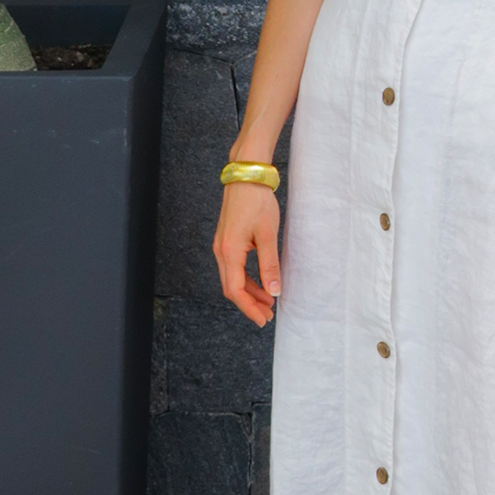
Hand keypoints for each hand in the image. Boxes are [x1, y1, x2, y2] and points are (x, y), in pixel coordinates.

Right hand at [213, 183, 281, 327]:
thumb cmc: (257, 201)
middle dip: (250, 304)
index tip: (263, 319)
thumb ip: (270, 265)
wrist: (246, 176)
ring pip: (233, 278)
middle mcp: (221, 251)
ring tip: (268, 302)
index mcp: (229, 252)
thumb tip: (274, 291)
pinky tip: (261, 283)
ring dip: (249, 292)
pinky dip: (247, 279)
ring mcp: (222, 246)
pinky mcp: (227, 240)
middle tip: (268, 315)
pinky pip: (235, 267)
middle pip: (231, 288)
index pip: (235, 290)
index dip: (249, 308)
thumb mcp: (268, 235)